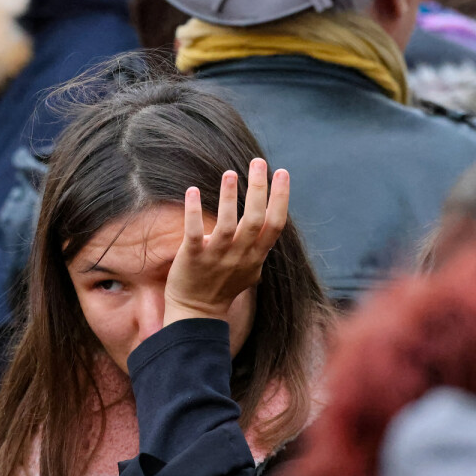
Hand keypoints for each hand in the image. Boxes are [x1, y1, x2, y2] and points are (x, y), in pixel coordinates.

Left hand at [164, 159, 288, 324]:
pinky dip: (194, 211)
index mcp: (255, 256)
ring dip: (229, 197)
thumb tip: (269, 227)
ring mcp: (216, 257)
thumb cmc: (223, 288)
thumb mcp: (250, 270)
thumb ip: (258, 248)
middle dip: (259, 189)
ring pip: (228, 225)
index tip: (282, 173)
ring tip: (230, 173)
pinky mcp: (192, 258)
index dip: (281, 198)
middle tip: (258, 162)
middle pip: (256, 219)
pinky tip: (193, 191)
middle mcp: (239, 256)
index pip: (275, 224)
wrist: (196, 313)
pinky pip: (194, 232)